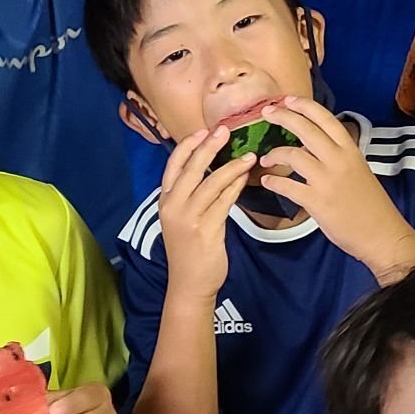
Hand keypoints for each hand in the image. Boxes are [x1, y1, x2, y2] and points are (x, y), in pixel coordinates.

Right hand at [156, 123, 257, 299]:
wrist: (189, 283)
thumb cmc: (190, 249)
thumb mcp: (182, 218)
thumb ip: (191, 195)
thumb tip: (211, 168)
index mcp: (165, 201)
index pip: (173, 165)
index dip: (187, 146)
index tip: (203, 130)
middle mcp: (173, 206)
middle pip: (191, 168)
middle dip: (209, 146)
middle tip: (226, 130)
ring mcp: (188, 218)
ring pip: (211, 183)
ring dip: (231, 166)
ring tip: (249, 156)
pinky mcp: (205, 230)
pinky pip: (223, 201)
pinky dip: (235, 186)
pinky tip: (245, 177)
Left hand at [250, 98, 414, 276]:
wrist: (382, 235)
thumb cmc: (370, 206)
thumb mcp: (358, 171)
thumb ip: (337, 157)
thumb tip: (312, 147)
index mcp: (351, 151)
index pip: (326, 118)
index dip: (305, 106)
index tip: (288, 99)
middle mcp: (339, 160)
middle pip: (306, 129)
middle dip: (283, 116)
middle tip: (268, 112)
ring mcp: (327, 180)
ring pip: (292, 155)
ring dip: (274, 154)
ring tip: (266, 158)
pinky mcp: (317, 202)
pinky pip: (287, 186)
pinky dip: (273, 182)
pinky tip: (268, 182)